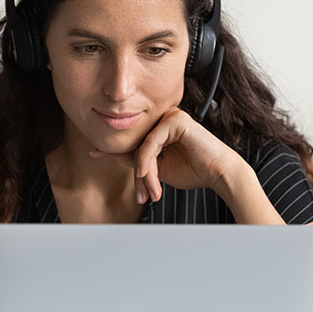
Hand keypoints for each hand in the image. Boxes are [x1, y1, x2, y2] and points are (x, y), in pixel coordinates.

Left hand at [91, 107, 245, 202]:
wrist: (219, 174)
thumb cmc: (194, 171)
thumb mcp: (158, 169)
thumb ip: (138, 160)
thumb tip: (110, 153)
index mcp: (160, 128)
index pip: (134, 140)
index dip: (113, 149)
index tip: (93, 152)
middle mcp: (164, 118)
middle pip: (137, 145)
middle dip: (138, 174)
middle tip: (142, 195)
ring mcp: (170, 116)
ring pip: (142, 146)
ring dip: (145, 172)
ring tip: (153, 190)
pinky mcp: (176, 120)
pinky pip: (151, 142)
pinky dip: (147, 161)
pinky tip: (148, 174)